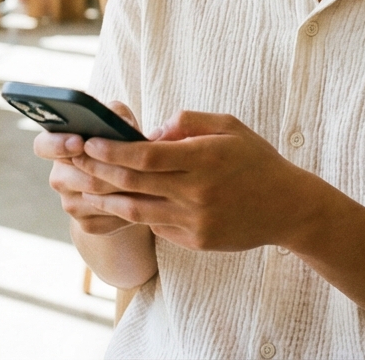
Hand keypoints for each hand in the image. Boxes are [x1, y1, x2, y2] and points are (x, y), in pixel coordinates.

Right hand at [34, 101, 141, 235]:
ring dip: (124, 190)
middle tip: (136, 164)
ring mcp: (70, 203)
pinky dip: (128, 208)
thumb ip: (117, 116)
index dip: (58, 145)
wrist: (127, 185)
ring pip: (98, 197)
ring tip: (148, 180)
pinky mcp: (86, 224)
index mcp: (59, 146)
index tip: (79, 142)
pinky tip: (143, 199)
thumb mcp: (119, 123)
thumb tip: (124, 124)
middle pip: (83, 176)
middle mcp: (59, 176)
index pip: (44, 145)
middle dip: (112, 170)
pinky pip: (108, 217)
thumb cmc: (120, 143)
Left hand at [77, 111, 319, 251]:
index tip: (90, 141)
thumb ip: (187, 122)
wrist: (288, 207)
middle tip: (76, 160)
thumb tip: (149, 133)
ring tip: (86, 186)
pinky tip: (120, 203)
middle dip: (99, 170)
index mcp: (204, 158)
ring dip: (107, 198)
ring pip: (137, 210)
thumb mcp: (228, 126)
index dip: (113, 150)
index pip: (146, 155)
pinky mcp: (195, 240)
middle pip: (134, 183)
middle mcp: (197, 192)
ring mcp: (195, 220)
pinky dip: (135, 213)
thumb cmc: (256, 160)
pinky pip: (156, 225)